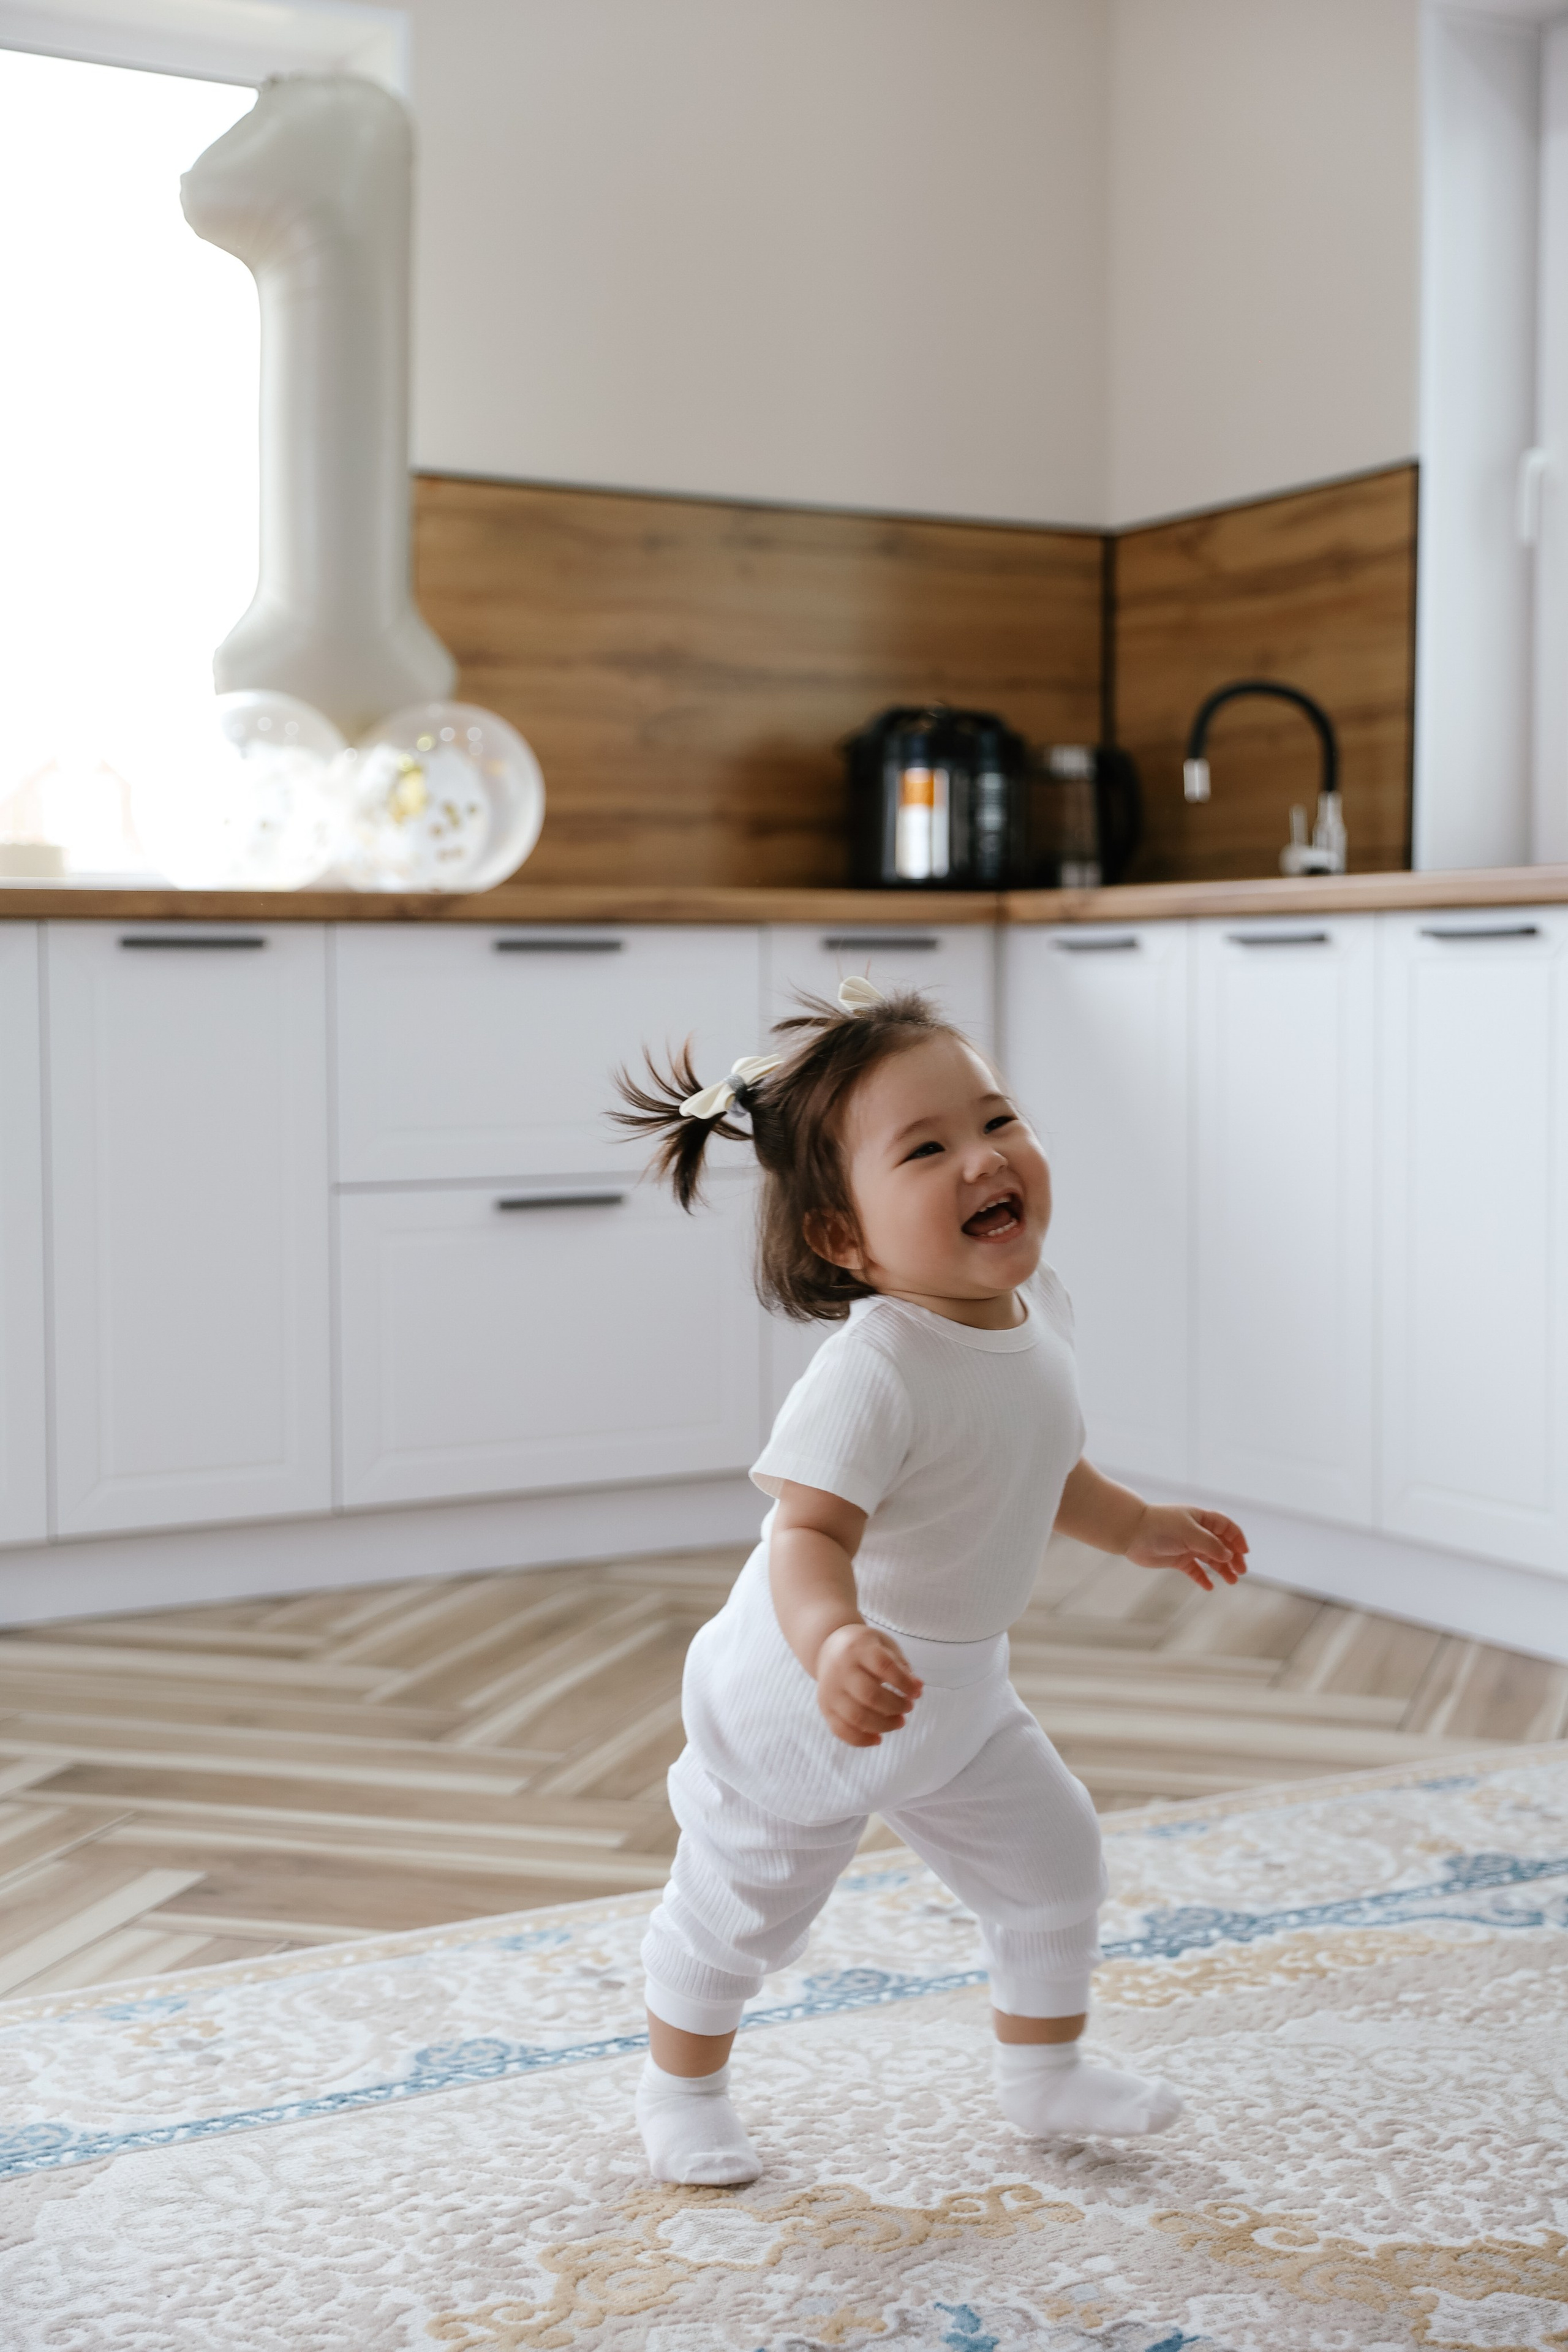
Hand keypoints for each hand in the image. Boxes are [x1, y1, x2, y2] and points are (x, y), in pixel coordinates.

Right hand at [814, 1624, 923, 1747]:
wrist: (828, 1647)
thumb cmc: (864, 1649)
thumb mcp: (884, 1646)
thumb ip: (901, 1667)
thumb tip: (917, 1689)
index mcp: (858, 1648)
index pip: (883, 1666)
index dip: (904, 1683)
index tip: (917, 1692)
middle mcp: (841, 1669)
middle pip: (870, 1695)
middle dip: (896, 1706)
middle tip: (908, 1707)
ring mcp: (830, 1690)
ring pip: (857, 1716)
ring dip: (883, 1725)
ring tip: (899, 1722)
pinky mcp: (824, 1707)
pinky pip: (841, 1730)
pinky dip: (861, 1740)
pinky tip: (878, 1739)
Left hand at [1124, 1504, 1247, 1591]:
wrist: (1132, 1533)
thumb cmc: (1161, 1526)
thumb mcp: (1190, 1533)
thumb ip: (1211, 1545)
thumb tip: (1229, 1556)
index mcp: (1201, 1518)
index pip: (1226, 1527)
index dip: (1237, 1539)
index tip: (1244, 1553)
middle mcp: (1196, 1532)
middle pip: (1221, 1545)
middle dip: (1233, 1557)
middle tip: (1241, 1572)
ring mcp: (1186, 1546)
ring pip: (1210, 1559)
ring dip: (1222, 1569)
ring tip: (1232, 1581)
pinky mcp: (1176, 1559)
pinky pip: (1194, 1570)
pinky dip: (1202, 1578)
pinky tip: (1209, 1587)